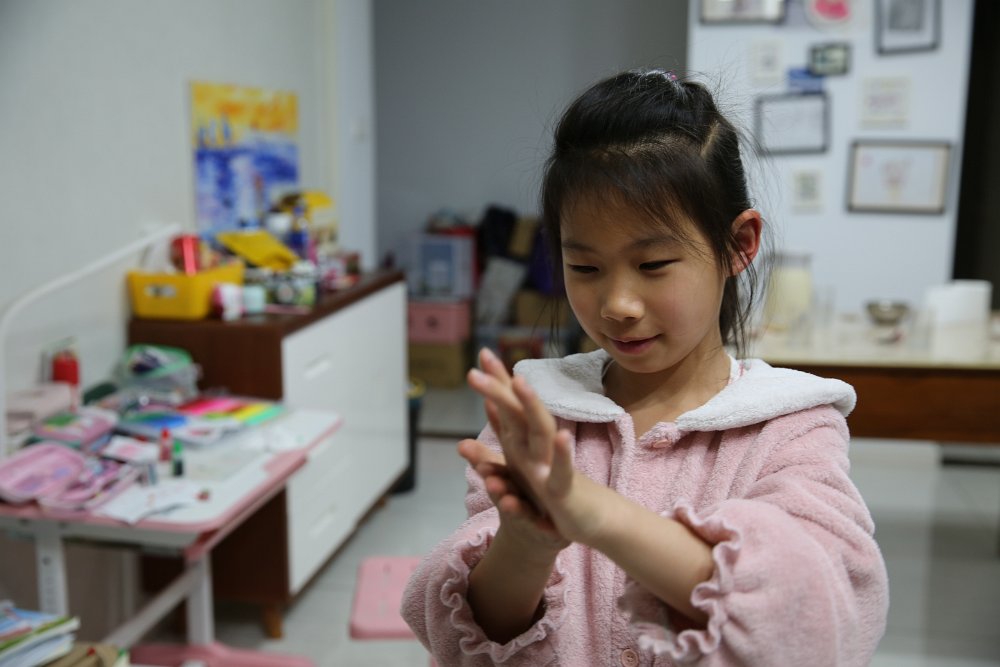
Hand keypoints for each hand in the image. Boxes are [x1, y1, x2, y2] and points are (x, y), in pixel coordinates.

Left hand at [466, 348, 609, 544]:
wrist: (588, 521)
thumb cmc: (550, 492)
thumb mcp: (515, 477)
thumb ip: (489, 455)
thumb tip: (478, 428)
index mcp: (525, 442)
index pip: (509, 406)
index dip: (496, 380)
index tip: (482, 352)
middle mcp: (539, 445)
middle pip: (519, 410)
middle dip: (501, 386)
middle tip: (483, 358)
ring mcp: (553, 463)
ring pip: (541, 431)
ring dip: (532, 406)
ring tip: (519, 382)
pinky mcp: (565, 489)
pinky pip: (562, 472)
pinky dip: (562, 456)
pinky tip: (562, 437)